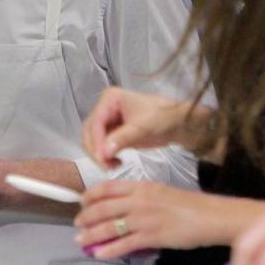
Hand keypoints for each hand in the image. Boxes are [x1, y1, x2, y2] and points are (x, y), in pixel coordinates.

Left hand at [73, 181, 218, 258]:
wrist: (209, 216)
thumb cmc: (189, 205)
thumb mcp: (161, 192)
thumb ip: (141, 197)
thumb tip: (123, 208)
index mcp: (142, 187)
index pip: (107, 187)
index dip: (90, 195)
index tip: (82, 201)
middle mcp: (139, 201)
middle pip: (103, 208)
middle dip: (86, 217)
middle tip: (77, 224)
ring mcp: (144, 219)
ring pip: (109, 227)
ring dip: (91, 235)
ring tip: (81, 241)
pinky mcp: (151, 237)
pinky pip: (124, 244)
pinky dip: (109, 250)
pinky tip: (99, 254)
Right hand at [81, 87, 206, 167]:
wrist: (175, 124)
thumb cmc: (163, 118)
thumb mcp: (142, 127)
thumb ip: (122, 138)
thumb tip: (104, 151)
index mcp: (110, 98)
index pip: (96, 122)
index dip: (97, 142)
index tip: (102, 159)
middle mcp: (105, 107)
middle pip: (89, 132)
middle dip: (95, 150)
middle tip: (106, 166)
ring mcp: (107, 120)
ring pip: (92, 141)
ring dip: (98, 155)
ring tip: (112, 165)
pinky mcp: (111, 133)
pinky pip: (100, 146)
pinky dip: (104, 156)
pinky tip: (115, 162)